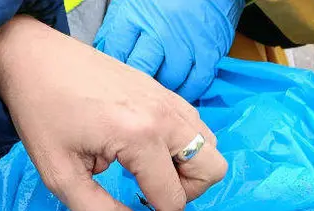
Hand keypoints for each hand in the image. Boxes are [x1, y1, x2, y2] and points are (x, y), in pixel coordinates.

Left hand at [0, 16, 227, 210]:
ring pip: (208, 145)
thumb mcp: (58, 175)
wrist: (32, 57)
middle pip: (211, 169)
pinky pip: (191, 125)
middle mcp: (164, 115)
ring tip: (147, 177)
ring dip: (187, 171)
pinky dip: (179, 147)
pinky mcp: (160, 89)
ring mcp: (166, 97)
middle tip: (152, 201)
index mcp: (140, 136)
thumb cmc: (40, 112)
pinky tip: (143, 153)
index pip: (172, 198)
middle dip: (187, 195)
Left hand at [94, 0, 243, 100]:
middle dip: (137, 87)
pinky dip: (189, 91)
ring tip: (158, 96)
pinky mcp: (208, 51)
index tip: (113, 80)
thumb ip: (118, 26)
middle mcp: (160, 31)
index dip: (112, 70)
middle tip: (135, 98)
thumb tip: (104, 50)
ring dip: (164, 91)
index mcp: (136, 16)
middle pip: (142, 70)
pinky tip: (182, 93)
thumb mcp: (133, 2)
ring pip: (170, 80)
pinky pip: (197, 82)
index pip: (116, 52)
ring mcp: (185, 43)